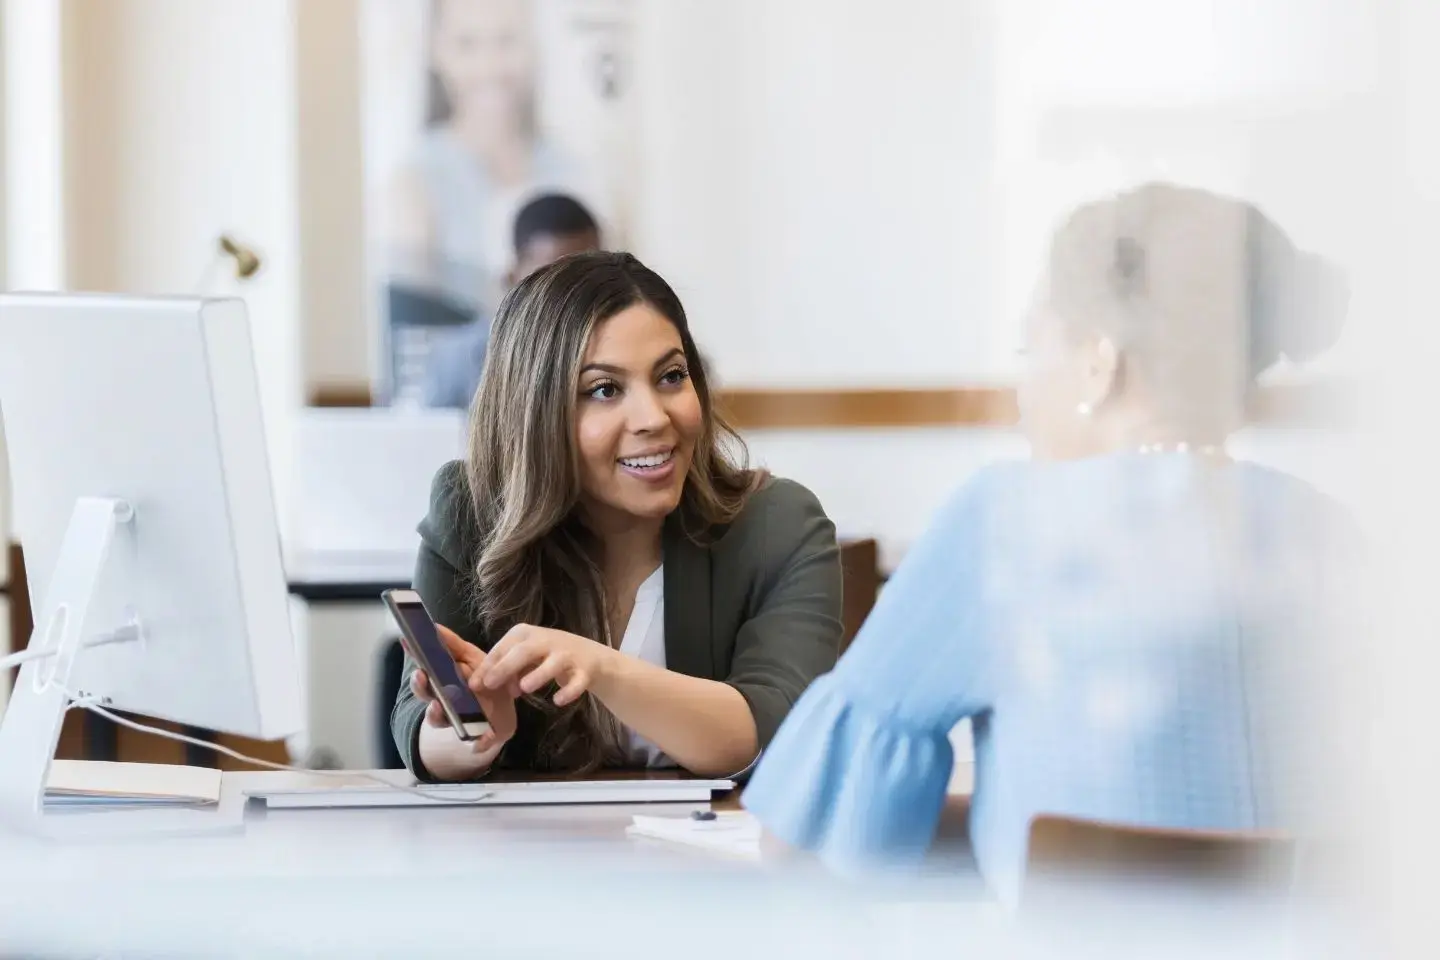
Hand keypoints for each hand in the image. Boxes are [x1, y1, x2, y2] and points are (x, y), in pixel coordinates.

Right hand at [410, 624, 518, 753]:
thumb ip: (453, 645)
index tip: (407, 642)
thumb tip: (434, 627)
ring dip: (435, 714)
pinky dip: (478, 744)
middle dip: (420, 685)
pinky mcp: (476, 737)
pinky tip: (479, 744)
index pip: (423, 666)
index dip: (414, 654)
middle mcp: (442, 700)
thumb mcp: (471, 658)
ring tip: (437, 707)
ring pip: (437, 718)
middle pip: (424, 693)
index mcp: (442, 679)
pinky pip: (474, 743)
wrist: (502, 711)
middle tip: (421, 676)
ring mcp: (456, 719)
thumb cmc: (484, 679)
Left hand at [477, 624, 616, 707]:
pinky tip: (557, 701)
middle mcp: (547, 640)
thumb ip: (506, 669)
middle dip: (505, 667)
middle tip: (490, 686)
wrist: (590, 657)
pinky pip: (577, 682)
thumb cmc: (548, 656)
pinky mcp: (584, 671)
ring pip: (552, 663)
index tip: (474, 684)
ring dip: (538, 675)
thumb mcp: (525, 657)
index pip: (504, 647)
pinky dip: (567, 692)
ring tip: (524, 689)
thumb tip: (486, 685)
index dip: (488, 666)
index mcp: (527, 633)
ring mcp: (567, 654)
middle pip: (524, 651)